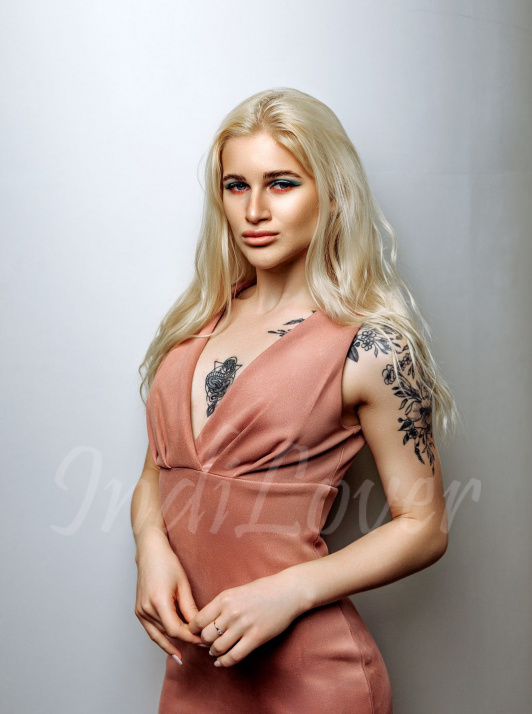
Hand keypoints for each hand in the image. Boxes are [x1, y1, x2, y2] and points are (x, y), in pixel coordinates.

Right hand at [134, 528, 203, 661]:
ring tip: (189, 651)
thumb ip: (190, 608)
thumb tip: (198, 627)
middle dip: (185, 641)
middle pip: (168, 634)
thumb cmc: (167, 563)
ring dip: (174, 642)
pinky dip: (162, 639)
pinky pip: (151, 631)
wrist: (149, 553)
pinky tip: (173, 647)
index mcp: (158, 602)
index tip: (203, 641)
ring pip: (159, 635)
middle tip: (201, 647)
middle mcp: (146, 609)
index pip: (175, 630)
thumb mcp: (183, 585)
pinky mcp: (139, 611)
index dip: (190, 638)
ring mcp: (140, 611)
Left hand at [186, 571, 307, 667]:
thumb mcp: (236, 592)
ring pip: (218, 647)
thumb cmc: (262, 590)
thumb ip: (221, 606)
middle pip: (206, 636)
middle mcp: (231, 612)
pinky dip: (224, 662)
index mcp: (224, 598)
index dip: (193, 631)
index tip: (195, 635)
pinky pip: (234, 656)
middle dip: (203, 642)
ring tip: (215, 652)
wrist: (287, 591)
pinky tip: (221, 662)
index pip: (198, 620)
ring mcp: (243, 625)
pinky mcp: (255, 637)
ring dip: (213, 653)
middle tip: (206, 644)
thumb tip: (204, 624)